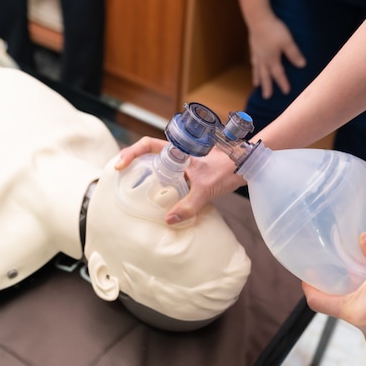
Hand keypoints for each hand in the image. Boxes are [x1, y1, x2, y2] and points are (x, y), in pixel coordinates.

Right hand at [115, 136, 245, 224]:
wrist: (246, 166)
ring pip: (157, 165)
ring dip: (144, 174)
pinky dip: (158, 186)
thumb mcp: (206, 189)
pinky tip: (155, 199)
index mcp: (177, 151)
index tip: (120, 165)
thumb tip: (168, 220)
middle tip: (119, 178)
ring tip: (131, 189)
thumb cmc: (228, 169)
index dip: (131, 153)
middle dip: (131, 163)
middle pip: (147, 154)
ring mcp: (182, 164)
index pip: (147, 145)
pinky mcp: (188, 175)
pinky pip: (168, 178)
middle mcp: (177, 155)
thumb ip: (188, 205)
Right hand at [247, 14, 305, 98]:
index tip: (286, 92)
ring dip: (258, 78)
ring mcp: (257, 54)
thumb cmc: (274, 30)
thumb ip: (294, 54)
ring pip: (257, 70)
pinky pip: (254, 61)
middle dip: (267, 87)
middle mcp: (263, 60)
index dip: (283, 83)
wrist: (258, 20)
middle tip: (267, 97)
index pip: (279, 74)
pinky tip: (254, 66)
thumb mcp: (287, 42)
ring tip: (256, 85)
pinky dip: (254, 66)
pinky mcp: (254, 47)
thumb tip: (302, 65)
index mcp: (272, 60)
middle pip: (266, 76)